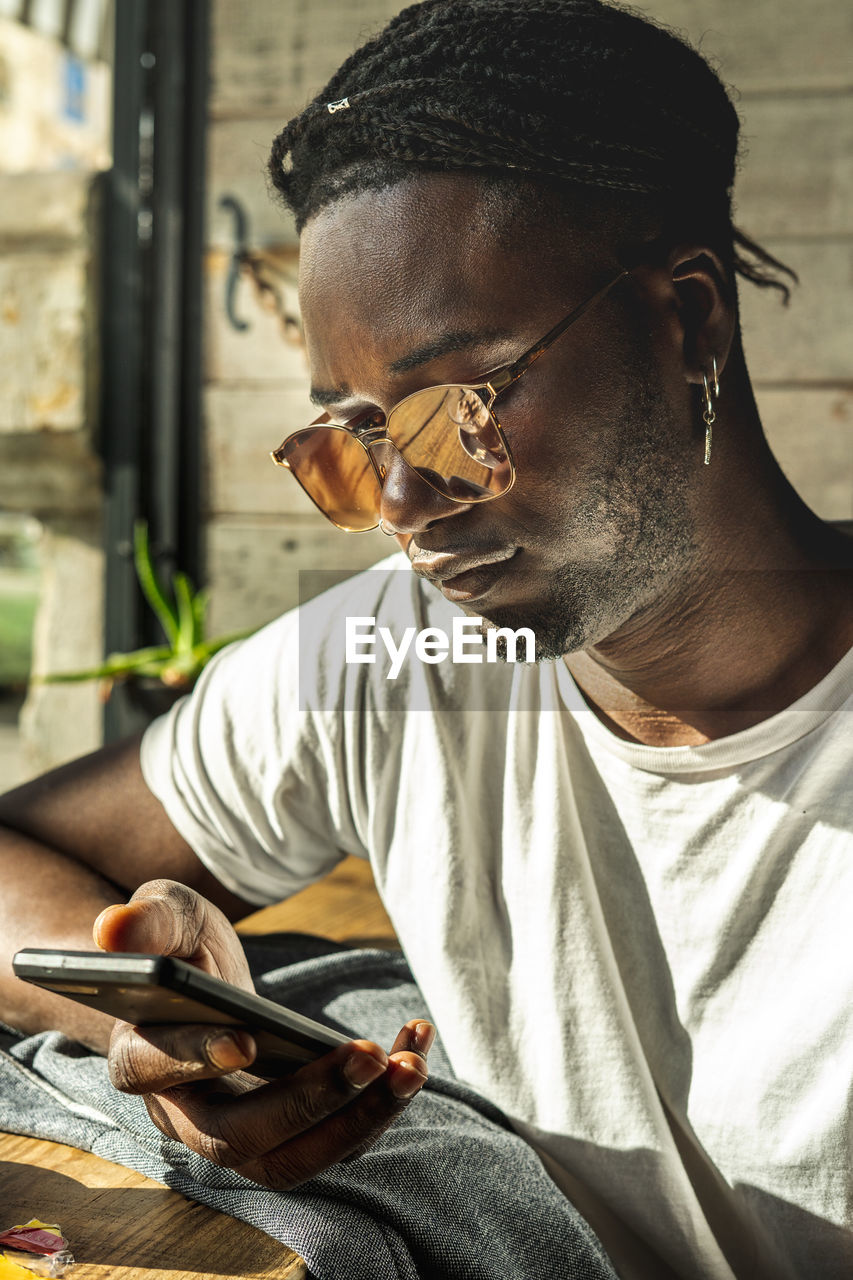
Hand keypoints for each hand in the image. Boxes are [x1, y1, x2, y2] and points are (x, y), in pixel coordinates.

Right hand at [93, 879, 432, 1187]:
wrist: (200, 982)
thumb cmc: (180, 946)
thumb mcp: (169, 914)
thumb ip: (148, 921)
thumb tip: (113, 931)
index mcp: (139, 1057)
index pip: (159, 1071)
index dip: (198, 1059)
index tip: (245, 1039)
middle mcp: (184, 1114)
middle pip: (239, 1138)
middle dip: (309, 1103)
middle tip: (368, 1056)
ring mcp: (238, 1133)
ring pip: (294, 1158)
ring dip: (360, 1119)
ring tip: (411, 1065)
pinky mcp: (287, 1133)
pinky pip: (334, 1139)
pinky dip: (380, 1105)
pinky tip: (413, 1046)